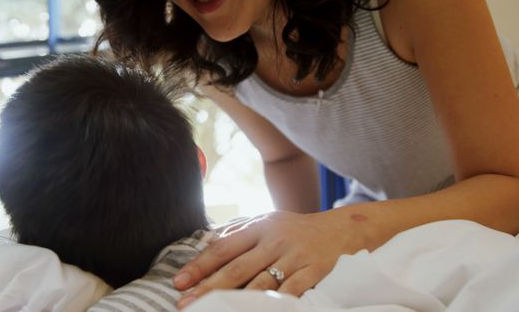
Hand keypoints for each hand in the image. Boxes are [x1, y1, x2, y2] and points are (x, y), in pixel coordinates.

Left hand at [173, 209, 378, 308]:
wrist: (346, 228)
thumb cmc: (300, 229)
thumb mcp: (270, 222)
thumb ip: (241, 233)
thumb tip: (207, 244)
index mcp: (260, 227)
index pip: (223, 248)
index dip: (200, 266)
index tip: (179, 282)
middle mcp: (275, 240)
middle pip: (237, 268)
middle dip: (209, 288)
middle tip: (186, 303)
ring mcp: (296, 256)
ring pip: (261, 283)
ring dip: (236, 301)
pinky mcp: (315, 271)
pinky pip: (292, 292)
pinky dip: (275, 303)